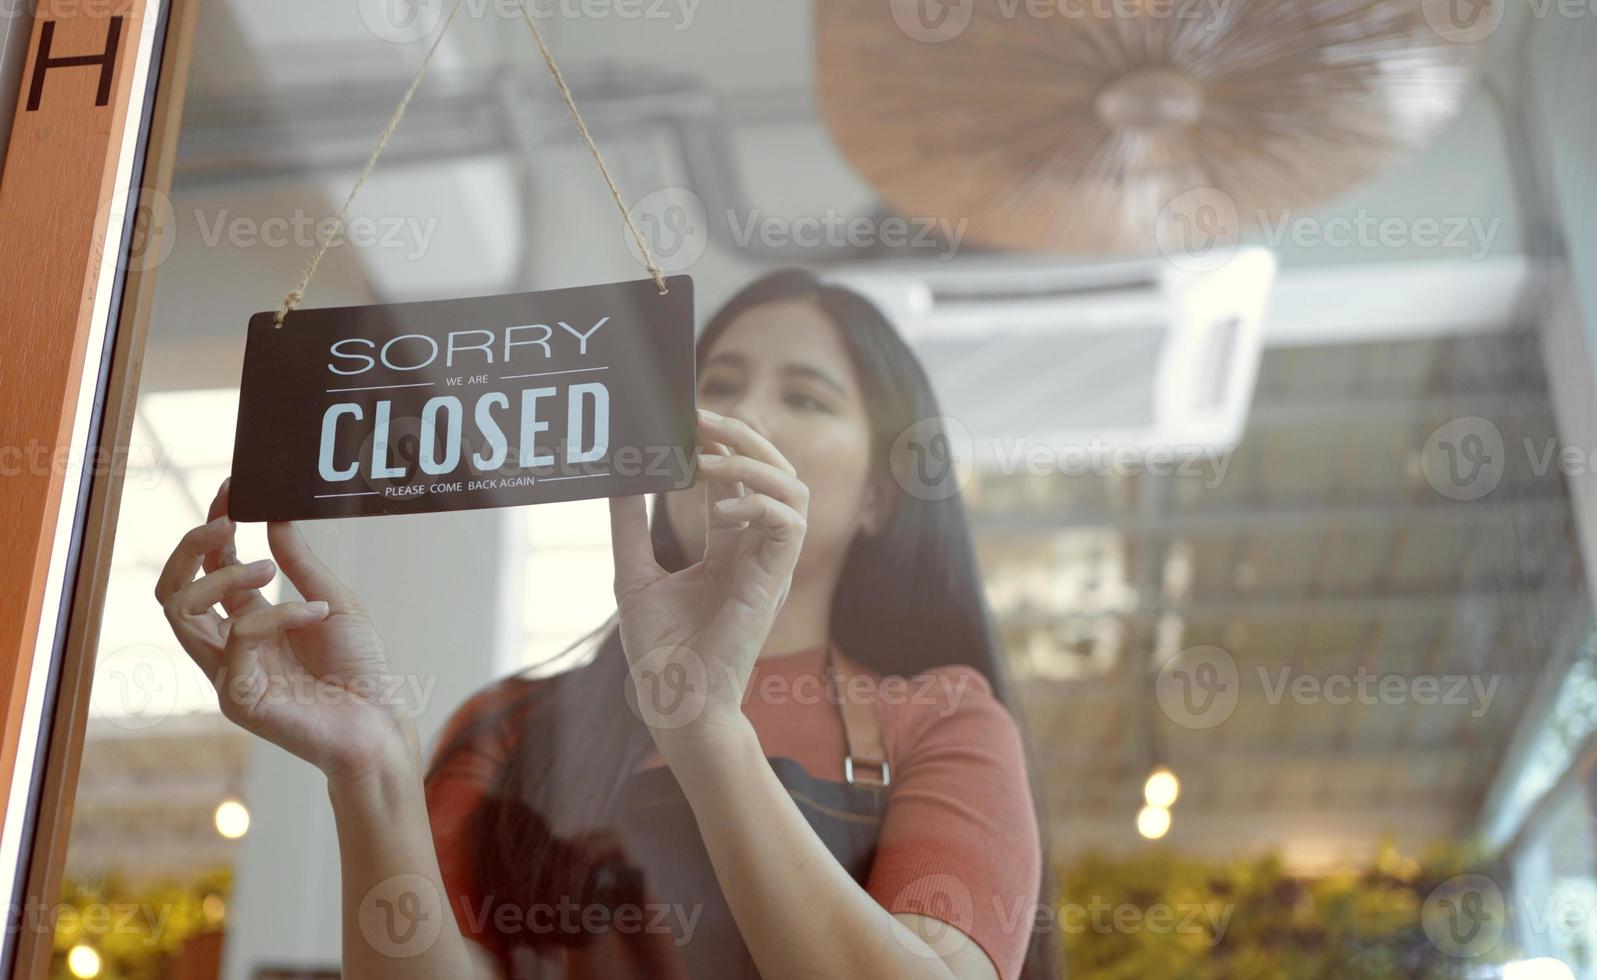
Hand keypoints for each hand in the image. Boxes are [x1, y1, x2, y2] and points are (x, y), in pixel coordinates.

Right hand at [154, 479, 413, 782]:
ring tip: (266, 566)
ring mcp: (228, 674)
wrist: (381, 723)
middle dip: (190, 548)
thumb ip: (300, 563)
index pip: (210, 572)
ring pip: (182, 612)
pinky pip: (237, 640)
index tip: (230, 491)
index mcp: (250, 624)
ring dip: (222, 577)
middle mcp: (229, 648)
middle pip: (172, 591)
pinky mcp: (238, 697)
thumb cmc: (360, 670)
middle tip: (225, 521)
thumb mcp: (334, 601)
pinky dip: (277, 614)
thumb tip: (275, 516)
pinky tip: (315, 612)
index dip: (213, 529)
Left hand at [609, 409, 808, 742]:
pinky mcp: (774, 581)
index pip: (738, 478)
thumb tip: (616, 479)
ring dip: (752, 463)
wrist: (672, 698)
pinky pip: (789, 523)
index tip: (686, 417)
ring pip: (793, 488)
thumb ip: (628, 526)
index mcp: (729, 547)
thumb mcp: (633, 573)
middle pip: (774, 471)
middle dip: (742, 437)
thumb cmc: (659, 649)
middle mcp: (755, 549)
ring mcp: (769, 564)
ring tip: (705, 458)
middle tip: (699, 417)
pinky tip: (717, 510)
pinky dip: (757, 504)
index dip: (720, 442)